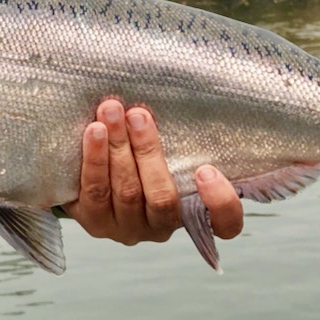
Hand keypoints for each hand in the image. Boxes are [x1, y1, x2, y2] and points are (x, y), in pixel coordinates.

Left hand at [64, 98, 242, 244]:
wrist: (95, 173)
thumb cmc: (143, 153)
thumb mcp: (170, 147)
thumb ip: (181, 136)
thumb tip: (184, 90)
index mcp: (193, 211)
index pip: (226, 224)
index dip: (221, 202)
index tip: (206, 169)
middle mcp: (162, 226)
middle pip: (162, 197)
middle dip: (148, 152)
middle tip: (138, 115)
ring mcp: (127, 228)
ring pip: (127, 191)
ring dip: (118, 148)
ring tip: (111, 112)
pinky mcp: (95, 222)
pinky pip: (94, 191)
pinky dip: (95, 159)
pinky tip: (93, 131)